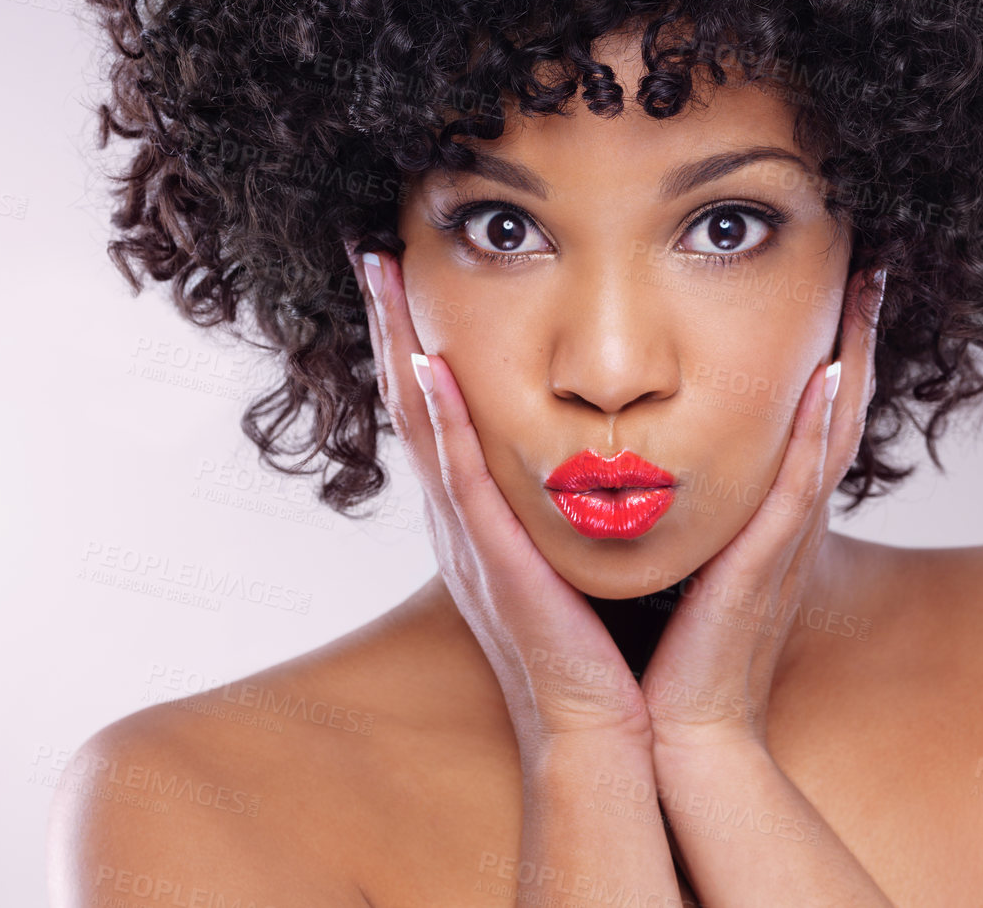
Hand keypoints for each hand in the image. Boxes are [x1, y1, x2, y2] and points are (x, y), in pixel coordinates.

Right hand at [345, 240, 653, 757]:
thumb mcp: (576, 549)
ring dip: (398, 346)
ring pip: (422, 425)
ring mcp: (468, 541)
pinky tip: (428, 364)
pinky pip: (459, 482)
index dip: (413, 340)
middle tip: (374, 252)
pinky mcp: (492, 565)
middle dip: (390, 325)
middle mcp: (460, 520)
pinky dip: (441, 422)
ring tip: (382, 277)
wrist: (608, 728)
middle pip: (412, 402)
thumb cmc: (602, 641)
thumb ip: (569, 495)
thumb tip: (594, 437)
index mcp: (481, 514)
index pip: (438, 409)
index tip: (406, 273)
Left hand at [639, 266, 885, 759]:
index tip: (840, 283)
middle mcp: (791, 517)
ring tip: (864, 293)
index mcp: (774, 513)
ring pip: (829, 433)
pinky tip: (826, 378)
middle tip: (873, 266)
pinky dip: (816, 433)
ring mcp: (786, 540)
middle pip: (838, 409)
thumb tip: (661, 450)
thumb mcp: (694, 555)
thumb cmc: (679, 644)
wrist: (682, 730)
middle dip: (857, 335)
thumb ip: (695, 505)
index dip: (834, 348)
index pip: (812, 414)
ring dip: (851, 360)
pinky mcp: (765, 566)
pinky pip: (798, 489)